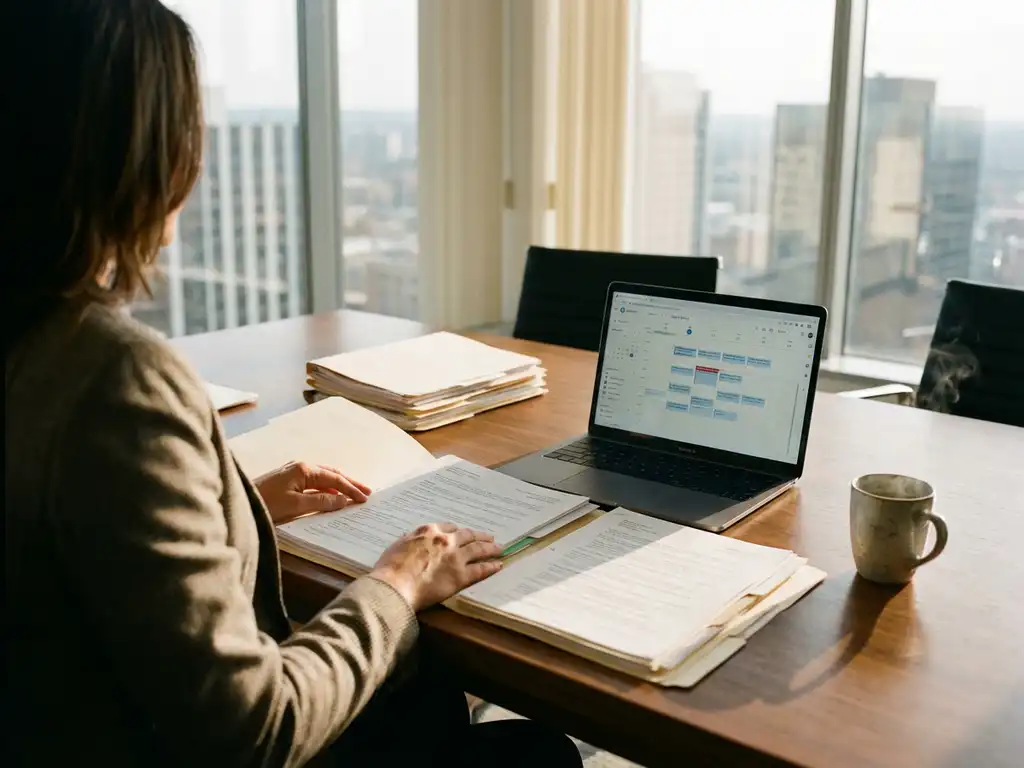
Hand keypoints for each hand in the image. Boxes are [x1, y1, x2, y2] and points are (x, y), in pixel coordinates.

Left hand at [255, 461, 370, 523]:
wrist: (240, 503)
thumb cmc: (266, 504)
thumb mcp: (296, 506)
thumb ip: (321, 502)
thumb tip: (343, 500)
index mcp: (304, 469)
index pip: (334, 479)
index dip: (351, 489)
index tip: (364, 499)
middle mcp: (300, 466)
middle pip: (331, 474)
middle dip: (349, 483)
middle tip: (367, 492)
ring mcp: (293, 471)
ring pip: (323, 477)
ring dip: (339, 485)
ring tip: (354, 493)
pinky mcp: (287, 480)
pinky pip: (314, 482)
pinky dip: (326, 488)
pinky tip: (331, 495)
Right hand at [370, 523, 502, 610]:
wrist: (394, 585)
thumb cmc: (390, 568)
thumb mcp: (397, 546)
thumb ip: (409, 541)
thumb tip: (410, 540)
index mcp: (429, 531)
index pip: (449, 528)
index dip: (458, 531)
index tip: (462, 534)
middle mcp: (445, 540)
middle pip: (467, 535)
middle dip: (478, 536)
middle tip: (488, 537)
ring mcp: (455, 557)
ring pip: (478, 549)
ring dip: (490, 548)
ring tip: (499, 548)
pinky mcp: (461, 575)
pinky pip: (481, 569)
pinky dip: (491, 566)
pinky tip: (498, 565)